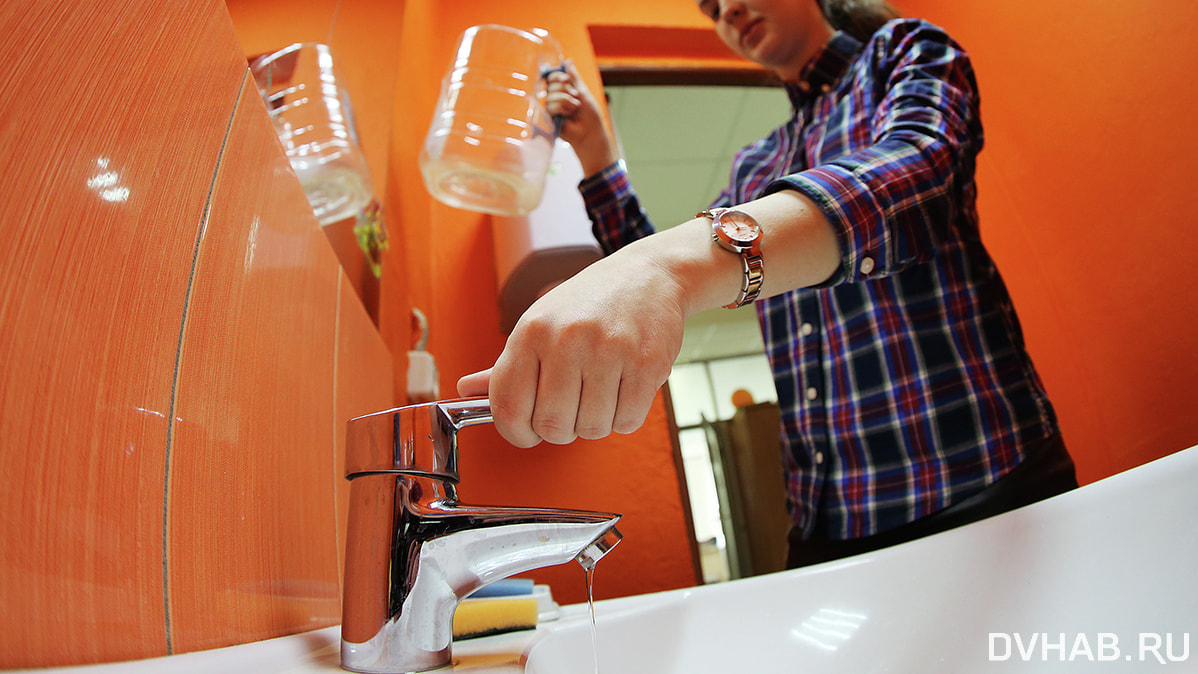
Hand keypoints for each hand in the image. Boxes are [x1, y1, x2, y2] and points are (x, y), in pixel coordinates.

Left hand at [458, 241, 687, 446]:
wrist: (648, 275)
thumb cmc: (588, 304)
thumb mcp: (539, 324)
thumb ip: (505, 366)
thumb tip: (465, 391)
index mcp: (531, 331)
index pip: (508, 408)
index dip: (516, 433)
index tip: (528, 432)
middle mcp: (567, 339)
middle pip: (552, 426)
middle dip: (561, 430)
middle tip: (571, 408)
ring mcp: (610, 351)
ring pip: (592, 429)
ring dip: (595, 423)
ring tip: (600, 392)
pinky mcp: (647, 363)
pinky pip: (627, 421)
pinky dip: (624, 416)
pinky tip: (623, 389)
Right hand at [545, 60, 616, 175]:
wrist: (590, 131)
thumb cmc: (589, 113)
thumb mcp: (583, 91)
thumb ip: (574, 76)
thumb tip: (568, 61)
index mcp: (562, 90)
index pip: (552, 77)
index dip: (557, 76)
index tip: (565, 79)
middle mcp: (554, 98)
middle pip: (551, 85)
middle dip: (566, 90)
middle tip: (575, 98)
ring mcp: (551, 108)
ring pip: (552, 96)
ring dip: (567, 101)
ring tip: (575, 109)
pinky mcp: (548, 118)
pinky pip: (551, 107)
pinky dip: (563, 109)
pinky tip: (568, 115)